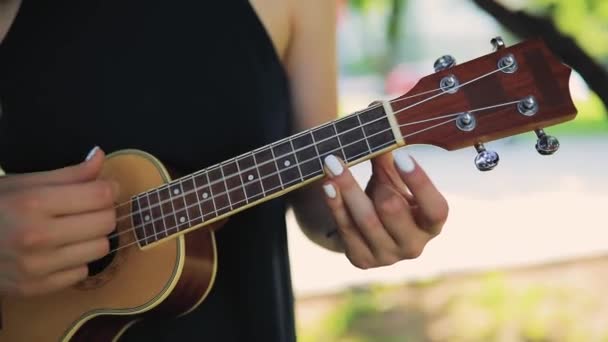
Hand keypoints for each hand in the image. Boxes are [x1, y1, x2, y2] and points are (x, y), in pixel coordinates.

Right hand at [0, 147, 118, 295]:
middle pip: (106, 222)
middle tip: (89, 208)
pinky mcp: (36, 288)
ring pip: (101, 249)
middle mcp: (37, 237)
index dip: (108, 189)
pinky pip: (82, 273)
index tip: (103, 188)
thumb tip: (100, 157)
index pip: (100, 196)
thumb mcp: (23, 183)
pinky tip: (59, 251)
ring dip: (93, 237)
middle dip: (103, 211)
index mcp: (34, 203)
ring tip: (74, 230)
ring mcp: (37, 267)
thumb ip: (68, 174)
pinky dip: (76, 261)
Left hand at [322, 149, 447, 268]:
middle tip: (355, 157)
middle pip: (393, 211)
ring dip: (347, 188)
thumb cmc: (385, 197)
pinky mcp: (363, 260)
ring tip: (332, 164)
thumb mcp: (392, 180)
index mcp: (431, 224)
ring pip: (366, 220)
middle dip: (374, 182)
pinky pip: (346, 229)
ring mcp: (388, 257)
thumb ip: (389, 157)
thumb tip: (379, 118)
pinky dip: (335, 205)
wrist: (364, 230)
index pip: (436, 209)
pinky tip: (327, 185)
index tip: (402, 156)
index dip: (420, 183)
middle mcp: (414, 245)